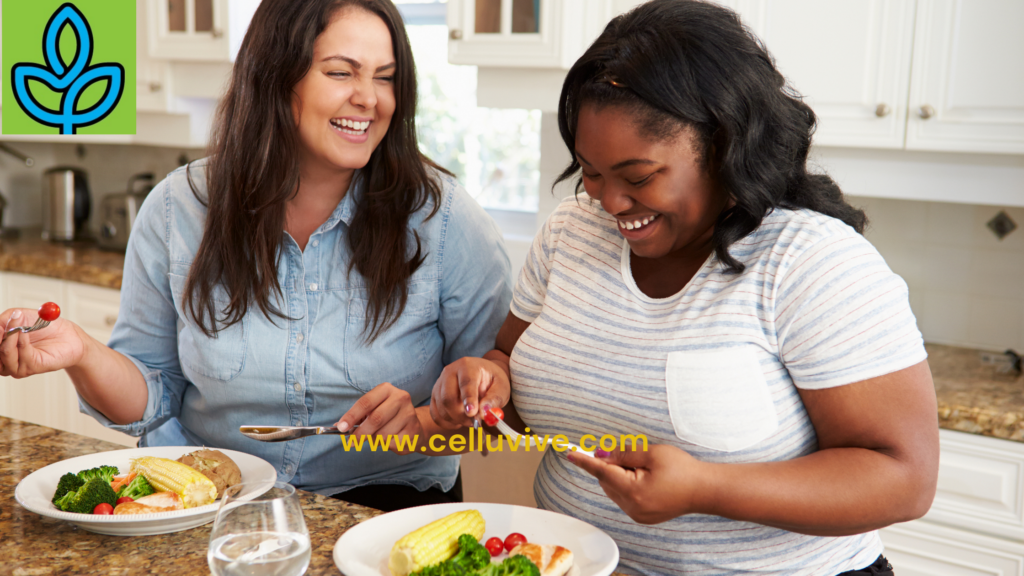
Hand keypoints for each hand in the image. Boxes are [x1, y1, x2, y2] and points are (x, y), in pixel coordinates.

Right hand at [0, 308, 86, 377]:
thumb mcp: (20, 316)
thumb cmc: (44, 325)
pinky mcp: (31, 368)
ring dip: (10, 337)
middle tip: (2, 325)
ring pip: (4, 354)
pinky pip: (21, 355)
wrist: (69, 335)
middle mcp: (4, 359)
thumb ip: (4, 320)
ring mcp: (16, 365)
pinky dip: (21, 341)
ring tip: (19, 326)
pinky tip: (26, 332)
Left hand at [335, 382, 423, 454]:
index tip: (342, 427)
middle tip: (352, 442)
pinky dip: (386, 445)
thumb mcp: (373, 410)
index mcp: (386, 390)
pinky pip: (392, 443)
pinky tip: (391, 439)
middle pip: (375, 419)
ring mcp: (409, 414)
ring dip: (375, 440)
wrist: (414, 426)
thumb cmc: (388, 417)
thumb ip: (358, 417)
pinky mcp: (414, 430)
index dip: (352, 416)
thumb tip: (339, 426)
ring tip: (378, 437)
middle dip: (361, 433)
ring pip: (383, 434)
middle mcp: (400, 398)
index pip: (366, 402)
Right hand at [429, 356, 509, 429]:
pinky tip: (459, 421)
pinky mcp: (435, 395)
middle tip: (475, 422)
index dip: (468, 399)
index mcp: (468, 366)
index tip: (472, 413)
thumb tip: (484, 412)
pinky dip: (447, 422)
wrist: (482, 375)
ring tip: (470, 420)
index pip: (466, 383)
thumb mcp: (501, 387)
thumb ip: (495, 399)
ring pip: (441, 408)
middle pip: (448, 398)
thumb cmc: (492, 381)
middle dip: (461, 415)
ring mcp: (439, 383)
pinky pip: (436, 414)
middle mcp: (450, 372)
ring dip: (456, 420)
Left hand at [569, 444, 705, 524]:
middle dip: (611, 466)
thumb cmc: (682, 469)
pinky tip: (645, 479)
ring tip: (644, 468)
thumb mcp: (652, 453)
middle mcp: (632, 507)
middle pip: (607, 481)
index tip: (570, 453)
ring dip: (619, 476)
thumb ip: (623, 453)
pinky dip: (627, 486)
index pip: (602, 472)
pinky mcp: (643, 516)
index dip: (585, 461)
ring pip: (615, 490)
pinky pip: (625, 498)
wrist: (704, 490)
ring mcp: (638, 514)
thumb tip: (601, 455)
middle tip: (630, 455)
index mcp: (634, 491)